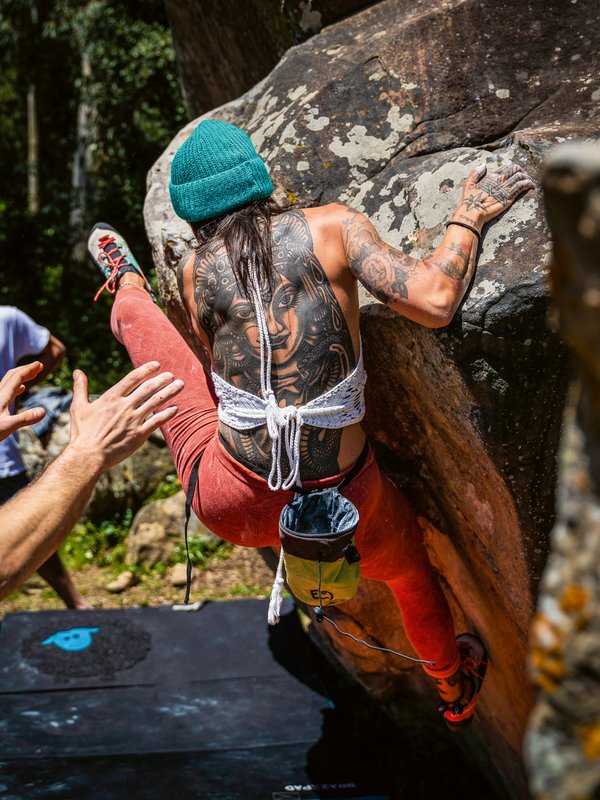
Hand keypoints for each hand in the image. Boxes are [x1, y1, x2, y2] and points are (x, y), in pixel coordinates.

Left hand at [0, 362, 45, 441]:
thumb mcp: (7, 427)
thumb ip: (25, 418)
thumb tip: (43, 411)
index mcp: (2, 396)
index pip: (17, 377)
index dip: (28, 369)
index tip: (39, 364)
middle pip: (12, 376)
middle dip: (25, 369)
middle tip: (38, 366)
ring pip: (9, 382)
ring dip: (21, 376)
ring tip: (32, 375)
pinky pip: (7, 390)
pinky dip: (16, 386)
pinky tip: (21, 389)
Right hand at [68, 361, 183, 472]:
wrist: (88, 456)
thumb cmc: (82, 433)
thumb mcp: (79, 407)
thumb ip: (80, 387)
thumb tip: (77, 371)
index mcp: (111, 397)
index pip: (132, 378)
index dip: (146, 369)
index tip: (157, 364)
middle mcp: (125, 406)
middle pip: (148, 388)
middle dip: (162, 379)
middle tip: (172, 375)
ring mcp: (133, 420)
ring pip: (156, 402)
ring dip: (169, 392)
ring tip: (180, 385)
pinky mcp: (139, 435)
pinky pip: (157, 422)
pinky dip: (168, 414)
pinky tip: (176, 408)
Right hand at [456, 163, 534, 225]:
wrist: (473, 213)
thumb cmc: (469, 202)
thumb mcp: (468, 185)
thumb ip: (475, 173)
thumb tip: (483, 164)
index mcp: (491, 177)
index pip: (505, 168)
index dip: (512, 168)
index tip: (515, 172)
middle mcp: (499, 180)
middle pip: (515, 169)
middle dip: (522, 171)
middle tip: (525, 176)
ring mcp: (505, 188)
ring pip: (520, 176)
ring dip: (527, 177)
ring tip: (530, 181)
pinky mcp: (509, 197)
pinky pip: (522, 186)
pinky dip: (529, 184)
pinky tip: (532, 186)